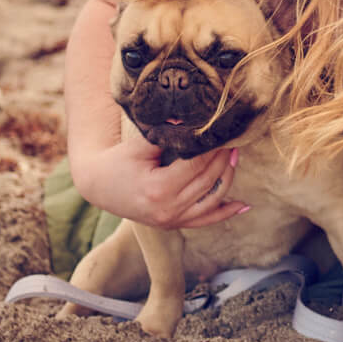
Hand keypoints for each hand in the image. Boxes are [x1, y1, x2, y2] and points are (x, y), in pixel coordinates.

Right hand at [73, 127, 246, 229]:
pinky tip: (244, 206)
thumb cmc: (118, 161)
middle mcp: (168, 209)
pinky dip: (225, 213)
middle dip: (223, 159)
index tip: (223, 133)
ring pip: (212, 200)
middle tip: (233, 140)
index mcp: (159, 189)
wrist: (98, 186)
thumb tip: (191, 117)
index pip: (197, 165)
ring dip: (228, 179)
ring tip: (236, 158)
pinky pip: (205, 220)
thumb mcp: (138, 145)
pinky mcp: (173, 224)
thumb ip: (164, 132)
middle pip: (208, 181)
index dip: (213, 148)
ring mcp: (171, 220)